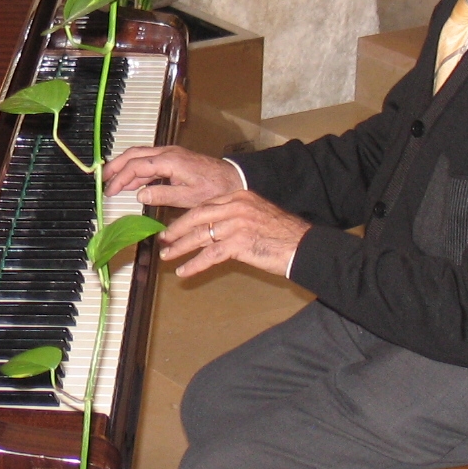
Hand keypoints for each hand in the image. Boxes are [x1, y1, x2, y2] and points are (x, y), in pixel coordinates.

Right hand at [103, 144, 239, 208]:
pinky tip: (133, 183)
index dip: (120, 178)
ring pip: (140, 156)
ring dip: (125, 167)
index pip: (136, 166)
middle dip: (116, 166)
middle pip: (134, 154)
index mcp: (170, 161)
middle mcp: (168, 153)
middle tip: (103, 180)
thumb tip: (139, 194)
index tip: (110, 190)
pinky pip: (150, 161)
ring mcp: (171, 155)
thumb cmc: (215, 188)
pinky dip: (138, 170)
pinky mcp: (175, 159)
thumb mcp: (189, 197)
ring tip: (113, 181)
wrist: (234, 179)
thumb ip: (163, 195)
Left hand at [159, 190, 310, 279]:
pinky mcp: (239, 243)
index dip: (186, 218)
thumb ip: (235, 219)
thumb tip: (212, 233)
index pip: (206, 206)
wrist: (303, 245)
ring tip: (168, 256)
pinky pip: (210, 255)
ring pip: (200, 236)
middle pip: (197, 217)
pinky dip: (194, 264)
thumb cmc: (283, 235)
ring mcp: (237, 224)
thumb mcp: (257, 216)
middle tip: (164, 240)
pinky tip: (184, 271)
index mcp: (240, 197)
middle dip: (177, 230)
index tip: (174, 228)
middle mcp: (236, 207)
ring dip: (181, 248)